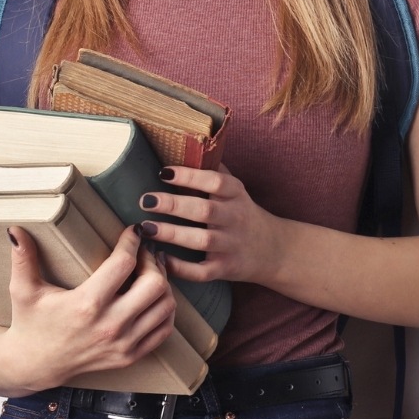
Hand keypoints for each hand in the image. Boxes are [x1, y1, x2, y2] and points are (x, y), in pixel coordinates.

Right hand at [2, 224, 175, 392]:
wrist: (33, 366)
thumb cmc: (29, 323)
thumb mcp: (23, 290)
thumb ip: (22, 257)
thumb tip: (15, 229)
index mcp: (86, 304)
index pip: (124, 263)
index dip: (132, 241)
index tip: (133, 230)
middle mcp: (110, 325)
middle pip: (155, 284)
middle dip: (153, 261)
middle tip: (144, 251)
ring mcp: (122, 344)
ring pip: (165, 306)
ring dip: (163, 283)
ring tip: (150, 270)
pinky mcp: (129, 356)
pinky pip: (164, 330)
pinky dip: (165, 310)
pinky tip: (153, 296)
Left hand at [138, 163, 279, 284]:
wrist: (273, 250)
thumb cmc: (243, 213)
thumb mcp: (236, 190)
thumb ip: (215, 171)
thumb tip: (188, 147)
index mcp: (236, 195)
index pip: (215, 181)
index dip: (189, 176)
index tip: (163, 172)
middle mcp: (235, 218)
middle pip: (204, 210)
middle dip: (173, 204)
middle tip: (146, 200)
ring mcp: (231, 245)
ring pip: (201, 240)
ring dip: (171, 234)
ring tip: (145, 227)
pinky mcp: (226, 269)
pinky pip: (202, 271)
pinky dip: (181, 268)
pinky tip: (161, 258)